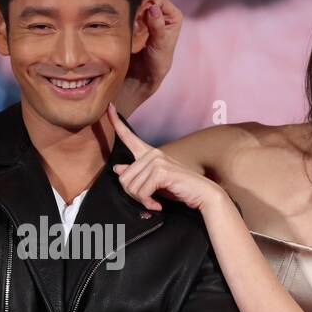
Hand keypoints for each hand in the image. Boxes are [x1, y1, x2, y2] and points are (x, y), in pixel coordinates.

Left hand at [107, 104, 222, 211]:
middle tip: (147, 200)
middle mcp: (152, 153)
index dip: (116, 122)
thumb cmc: (178, 188)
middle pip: (123, 178)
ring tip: (154, 202)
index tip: (109, 107)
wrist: (202, 194)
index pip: (128, 136)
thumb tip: (117, 169)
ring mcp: (156, 160)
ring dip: (141, 200)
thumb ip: (136, 175)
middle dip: (133, 194)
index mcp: (149, 153)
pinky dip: (148, 203)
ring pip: (131, 187)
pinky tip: (157, 205)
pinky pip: (142, 192)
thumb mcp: (153, 182)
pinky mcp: (160, 171)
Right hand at [117, 0, 183, 115]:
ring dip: (133, 18)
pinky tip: (129, 34)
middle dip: (140, 12)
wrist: (144, 74)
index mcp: (174, 16)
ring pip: (136, 7)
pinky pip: (128, 16)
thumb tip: (153, 8)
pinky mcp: (136, 23)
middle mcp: (162, 14)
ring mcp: (148, 17)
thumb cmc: (158, 62)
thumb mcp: (160, 44)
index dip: (150, 7)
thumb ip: (157, 26)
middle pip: (146, 1)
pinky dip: (127, 22)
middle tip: (138, 28)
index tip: (145, 22)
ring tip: (134, 33)